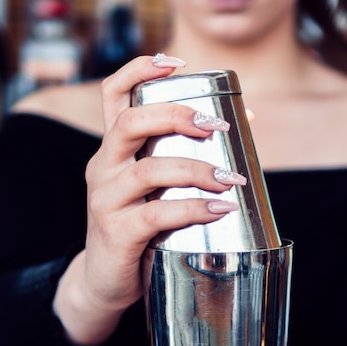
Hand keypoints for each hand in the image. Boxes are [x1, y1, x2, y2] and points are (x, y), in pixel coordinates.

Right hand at [53, 55, 242, 344]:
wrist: (104, 282)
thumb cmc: (139, 231)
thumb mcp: (153, 191)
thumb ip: (181, 162)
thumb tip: (243, 128)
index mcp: (113, 151)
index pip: (114, 95)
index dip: (140, 70)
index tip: (176, 63)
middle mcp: (103, 168)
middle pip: (132, 122)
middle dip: (178, 115)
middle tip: (217, 125)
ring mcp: (106, 200)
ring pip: (149, 169)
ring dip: (196, 169)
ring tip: (230, 179)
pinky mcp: (116, 232)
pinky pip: (157, 213)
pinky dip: (193, 208)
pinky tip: (218, 209)